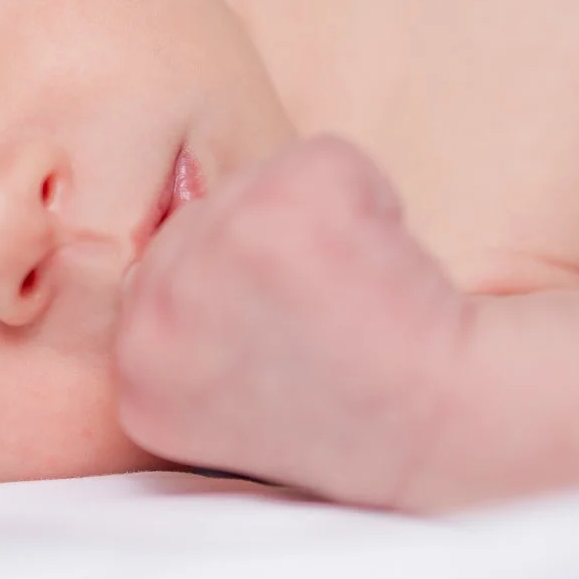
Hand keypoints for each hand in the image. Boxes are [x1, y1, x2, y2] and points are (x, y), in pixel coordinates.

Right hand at [115, 136, 470, 506]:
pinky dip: (367, 194)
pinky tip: (381, 264)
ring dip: (314, 219)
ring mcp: (216, 253)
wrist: (442, 419)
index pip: (163, 265)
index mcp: (136, 365)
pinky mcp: (282, 209)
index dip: (238, 284)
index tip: (284, 333)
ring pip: (259, 179)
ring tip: (346, 295)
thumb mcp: (222, 386)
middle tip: (321, 316)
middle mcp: (156, 309)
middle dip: (264, 243)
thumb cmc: (350, 404)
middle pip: (202, 214)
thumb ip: (183, 314)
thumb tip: (166, 215)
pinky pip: (322, 160)